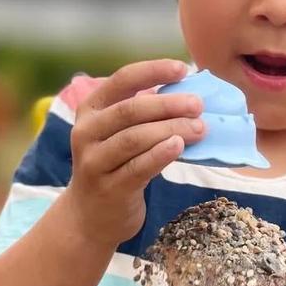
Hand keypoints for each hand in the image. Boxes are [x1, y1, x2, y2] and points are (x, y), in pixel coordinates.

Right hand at [64, 59, 205, 247]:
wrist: (91, 216)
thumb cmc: (117, 165)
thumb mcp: (120, 134)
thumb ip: (146, 115)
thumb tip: (192, 97)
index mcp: (91, 109)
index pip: (122, 80)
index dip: (153, 71)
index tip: (184, 69)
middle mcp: (86, 132)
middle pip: (130, 110)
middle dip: (168, 104)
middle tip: (198, 105)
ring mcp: (94, 161)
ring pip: (134, 138)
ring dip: (170, 129)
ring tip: (199, 128)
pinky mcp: (108, 188)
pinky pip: (138, 167)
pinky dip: (160, 154)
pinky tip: (179, 146)